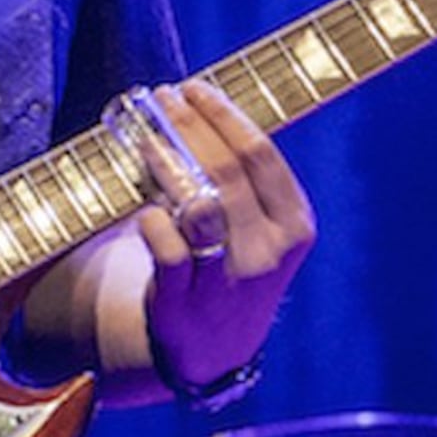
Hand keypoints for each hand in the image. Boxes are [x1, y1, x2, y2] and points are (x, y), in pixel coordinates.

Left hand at [119, 81, 314, 390]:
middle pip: (226, 170)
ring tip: (145, 139)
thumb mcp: (262, 228)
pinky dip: (150, 218)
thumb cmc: (235, 265)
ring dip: (166, 163)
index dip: (222, 114)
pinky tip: (143, 204)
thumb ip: (244, 179)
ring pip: (197, 204)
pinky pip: (166, 246)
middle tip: (161, 98)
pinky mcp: (185, 301)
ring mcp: (228, 279)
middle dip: (188, 125)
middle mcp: (268, 251)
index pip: (259, 153)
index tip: (193, 88)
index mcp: (294, 224)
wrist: (215, 347)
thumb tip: (199, 108)